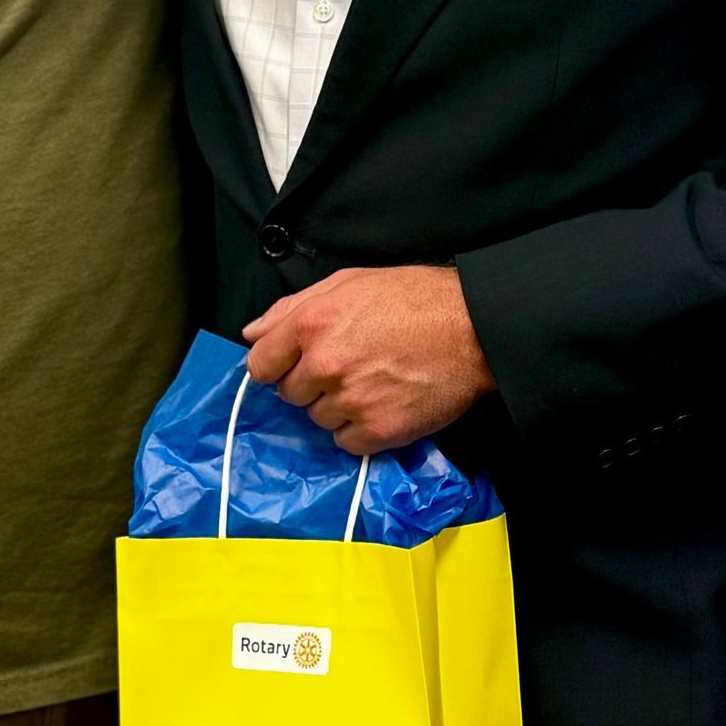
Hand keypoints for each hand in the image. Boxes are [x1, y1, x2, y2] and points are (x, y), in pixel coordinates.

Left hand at [243, 265, 495, 453]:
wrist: (473, 328)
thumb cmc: (414, 298)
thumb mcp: (348, 283)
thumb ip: (292, 307)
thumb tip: (252, 332)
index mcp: (311, 323)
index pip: (261, 364)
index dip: (275, 365)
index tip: (292, 365)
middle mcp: (324, 364)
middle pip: (289, 394)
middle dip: (309, 384)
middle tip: (345, 367)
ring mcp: (350, 400)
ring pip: (318, 419)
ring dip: (336, 406)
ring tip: (370, 383)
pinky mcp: (377, 430)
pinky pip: (346, 442)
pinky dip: (359, 430)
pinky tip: (381, 405)